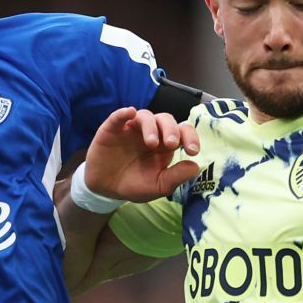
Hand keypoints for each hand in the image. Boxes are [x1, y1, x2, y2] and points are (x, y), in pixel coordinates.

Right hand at [83, 107, 200, 202]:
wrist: (106, 189)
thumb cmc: (135, 185)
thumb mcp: (158, 186)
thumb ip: (175, 177)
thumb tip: (195, 167)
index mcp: (165, 145)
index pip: (182, 131)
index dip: (190, 137)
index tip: (193, 151)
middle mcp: (151, 132)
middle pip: (166, 119)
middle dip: (171, 129)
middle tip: (171, 144)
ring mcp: (131, 129)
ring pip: (145, 116)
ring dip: (151, 126)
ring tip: (151, 143)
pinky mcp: (113, 129)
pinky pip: (118, 116)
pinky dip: (123, 113)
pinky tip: (129, 113)